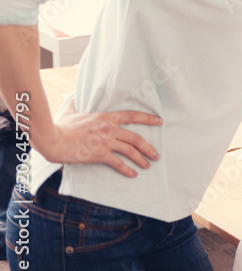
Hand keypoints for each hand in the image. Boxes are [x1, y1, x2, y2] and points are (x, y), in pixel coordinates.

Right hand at [40, 99, 161, 177]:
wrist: (53, 140)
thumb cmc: (61, 126)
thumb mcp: (71, 110)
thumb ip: (76, 103)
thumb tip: (74, 96)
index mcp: (106, 117)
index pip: (132, 116)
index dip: (148, 119)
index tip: (160, 121)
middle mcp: (110, 129)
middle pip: (136, 138)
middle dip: (148, 147)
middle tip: (156, 154)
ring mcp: (106, 142)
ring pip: (131, 150)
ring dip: (142, 159)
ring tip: (148, 165)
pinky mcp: (100, 154)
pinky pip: (118, 163)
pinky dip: (127, 170)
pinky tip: (133, 174)